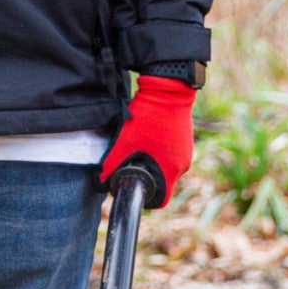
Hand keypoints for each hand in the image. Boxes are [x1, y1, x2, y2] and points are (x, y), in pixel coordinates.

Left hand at [99, 73, 196, 204]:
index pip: (161, 200)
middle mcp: (183, 164)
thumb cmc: (148, 117)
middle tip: (130, 163)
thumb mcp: (125, 142)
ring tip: (138, 146)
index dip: (146, 197)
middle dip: (146, 176)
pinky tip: (148, 137)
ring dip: (152, 162)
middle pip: (162, 182)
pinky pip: (171, 154)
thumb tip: (100, 181)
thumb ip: (111, 164)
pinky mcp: (186, 140)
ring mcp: (186, 151)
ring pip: (166, 166)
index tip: (133, 186)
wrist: (168, 89)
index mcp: (171, 170)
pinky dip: (159, 150)